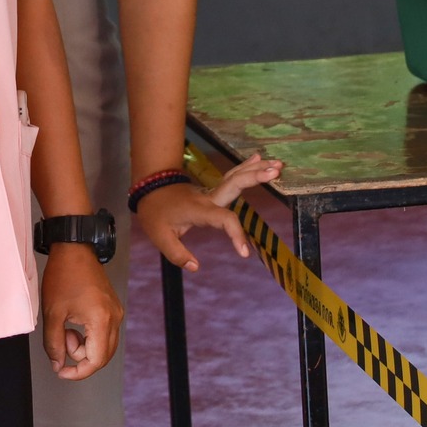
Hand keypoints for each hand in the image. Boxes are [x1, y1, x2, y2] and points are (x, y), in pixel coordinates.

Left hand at [39, 243, 120, 380]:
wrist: (74, 248)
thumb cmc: (64, 274)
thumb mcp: (52, 313)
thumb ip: (54, 344)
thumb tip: (58, 364)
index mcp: (101, 319)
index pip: (96, 360)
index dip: (78, 372)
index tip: (62, 372)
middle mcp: (114, 317)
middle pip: (102, 356)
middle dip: (79, 356)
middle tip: (61, 339)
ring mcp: (116, 312)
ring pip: (103, 345)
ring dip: (83, 345)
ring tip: (66, 327)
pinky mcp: (112, 308)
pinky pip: (104, 333)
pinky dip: (88, 336)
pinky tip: (74, 323)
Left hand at [137, 153, 281, 271]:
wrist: (148, 188)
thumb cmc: (155, 213)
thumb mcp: (159, 237)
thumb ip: (177, 254)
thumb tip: (195, 267)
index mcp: (198, 210)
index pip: (224, 219)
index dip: (236, 234)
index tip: (245, 253)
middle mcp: (208, 197)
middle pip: (235, 184)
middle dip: (255, 177)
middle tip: (276, 172)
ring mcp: (211, 191)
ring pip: (236, 177)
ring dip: (256, 169)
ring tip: (278, 164)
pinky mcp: (212, 189)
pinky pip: (232, 177)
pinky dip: (246, 167)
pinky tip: (259, 159)